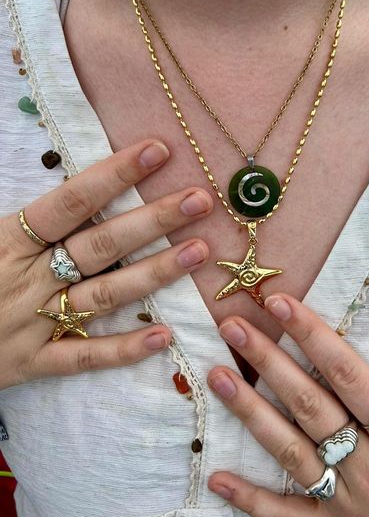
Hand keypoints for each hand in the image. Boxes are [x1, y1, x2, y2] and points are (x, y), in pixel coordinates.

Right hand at [0, 139, 212, 390]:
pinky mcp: (31, 365)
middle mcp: (26, 279)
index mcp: (5, 240)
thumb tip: (56, 193)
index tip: (158, 151)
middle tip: (200, 200)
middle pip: (101, 245)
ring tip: (199, 251)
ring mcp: (31, 325)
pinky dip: (123, 350)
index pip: (70, 201)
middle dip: (153, 220)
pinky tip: (165, 337)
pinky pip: (83, 359)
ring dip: (155, 274)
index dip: (115, 175)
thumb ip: (18, 215)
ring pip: (103, 296)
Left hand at [207, 293, 368, 516]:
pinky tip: (218, 479)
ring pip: (290, 453)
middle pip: (310, 407)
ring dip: (250, 413)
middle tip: (234, 327)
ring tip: (217, 376)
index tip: (280, 302)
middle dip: (269, 362)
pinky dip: (253, 500)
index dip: (312, 335)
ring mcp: (351, 507)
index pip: (349, 376)